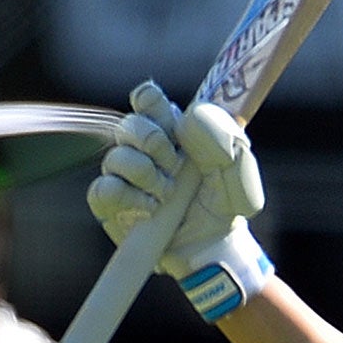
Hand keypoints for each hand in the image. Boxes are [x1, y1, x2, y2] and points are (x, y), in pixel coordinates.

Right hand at [87, 82, 271, 320]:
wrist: (215, 243)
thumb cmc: (226, 201)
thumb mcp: (238, 167)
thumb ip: (221, 136)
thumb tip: (190, 118)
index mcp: (172, 130)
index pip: (147, 99)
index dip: (151, 103)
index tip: (170, 123)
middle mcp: (143, 148)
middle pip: (128, 124)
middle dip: (153, 142)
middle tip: (176, 165)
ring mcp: (124, 175)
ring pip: (115, 157)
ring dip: (146, 174)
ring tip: (169, 194)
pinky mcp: (111, 204)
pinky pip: (104, 190)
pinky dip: (129, 197)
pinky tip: (152, 209)